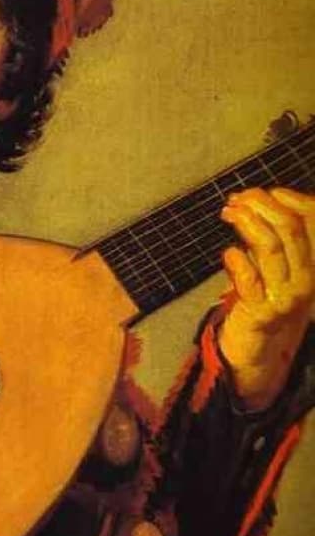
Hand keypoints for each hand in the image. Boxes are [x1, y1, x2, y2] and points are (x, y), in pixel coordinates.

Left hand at [219, 187, 314, 410]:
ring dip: (248, 225)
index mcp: (313, 263)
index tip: (263, 191)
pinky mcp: (262, 312)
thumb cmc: (263, 296)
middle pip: (291, 229)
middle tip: (240, 197)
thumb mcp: (273, 263)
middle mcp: (306, 279)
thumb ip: (269, 235)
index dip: (287, 200)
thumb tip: (248, 199)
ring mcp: (286, 296)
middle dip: (263, 206)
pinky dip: (237, 261)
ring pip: (271, 249)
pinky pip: (249, 280)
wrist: (259, 345)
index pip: (311, 220)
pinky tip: (228, 252)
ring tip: (230, 213)